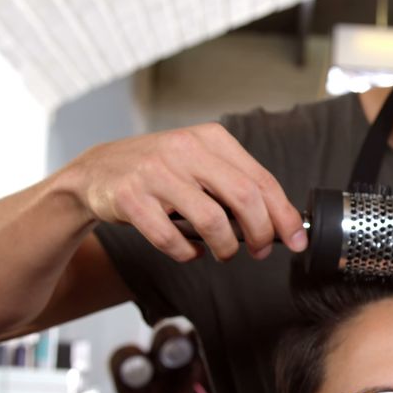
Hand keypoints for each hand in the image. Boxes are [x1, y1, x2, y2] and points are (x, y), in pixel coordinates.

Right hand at [62, 123, 306, 261]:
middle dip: (261, 233)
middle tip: (261, 251)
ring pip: (212, 221)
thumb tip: (280, 220)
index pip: (261, 180)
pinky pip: (170, 238)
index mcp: (210, 139)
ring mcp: (155, 172)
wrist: (96, 173)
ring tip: (224, 252)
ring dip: (226, 247)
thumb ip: (236, 183)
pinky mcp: (130, 198)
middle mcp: (184, 149)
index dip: (283, 215)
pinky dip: (186, 253)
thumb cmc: (160, 172)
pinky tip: (189, 251)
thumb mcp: (200, 163)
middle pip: (245, 198)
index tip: (296, 239)